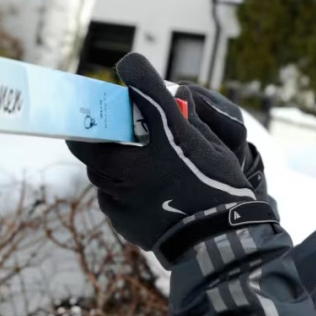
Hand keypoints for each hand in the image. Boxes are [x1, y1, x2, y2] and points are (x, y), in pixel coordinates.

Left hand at [67, 54, 273, 261]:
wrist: (219, 245)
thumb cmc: (220, 191)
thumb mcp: (214, 147)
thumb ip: (190, 118)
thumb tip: (178, 96)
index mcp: (164, 139)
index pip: (143, 90)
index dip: (132, 77)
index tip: (128, 70)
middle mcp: (134, 163)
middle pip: (95, 136)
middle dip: (103, 131)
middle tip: (118, 128)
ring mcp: (120, 194)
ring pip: (99, 169)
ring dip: (112, 162)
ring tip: (140, 167)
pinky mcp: (118, 218)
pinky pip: (110, 195)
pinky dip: (121, 190)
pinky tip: (147, 195)